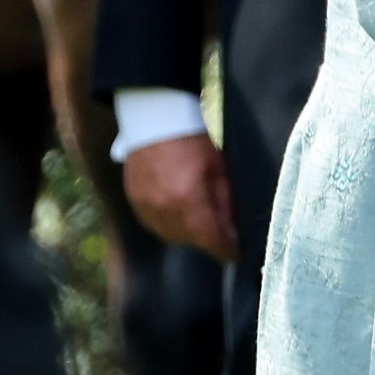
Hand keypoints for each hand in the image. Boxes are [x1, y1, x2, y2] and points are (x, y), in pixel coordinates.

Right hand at [123, 133, 237, 261]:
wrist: (155, 122)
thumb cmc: (194, 141)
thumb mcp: (219, 169)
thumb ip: (226, 203)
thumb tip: (235, 230)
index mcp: (189, 202)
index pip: (211, 241)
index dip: (228, 250)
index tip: (240, 253)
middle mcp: (164, 212)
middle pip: (192, 241)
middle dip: (211, 239)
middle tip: (226, 231)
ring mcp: (146, 209)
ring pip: (173, 236)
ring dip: (191, 233)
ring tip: (204, 218)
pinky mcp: (134, 204)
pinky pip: (156, 225)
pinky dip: (171, 224)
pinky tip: (182, 211)